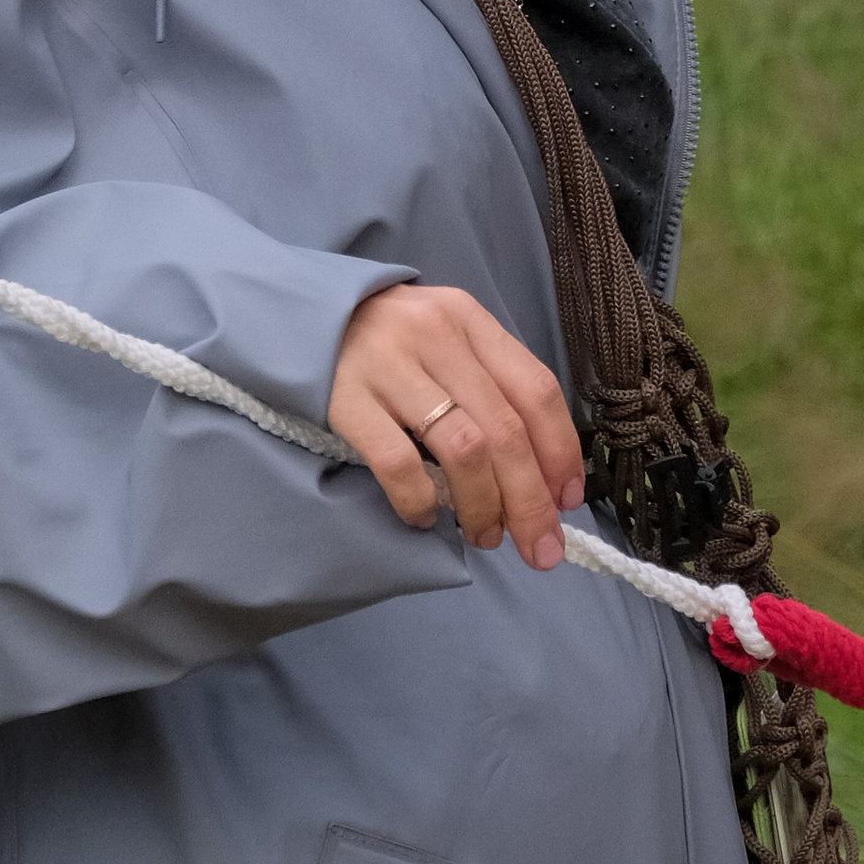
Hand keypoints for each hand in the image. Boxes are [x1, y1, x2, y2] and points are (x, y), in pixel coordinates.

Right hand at [328, 283, 585, 569]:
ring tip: (484, 535)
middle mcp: (435, 335)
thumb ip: (485, 384)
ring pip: (463, 448)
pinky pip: (398, 462)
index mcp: (468, 319)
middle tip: (541, 548)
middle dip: (532, 500)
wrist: (296, 314)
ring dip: (484, 506)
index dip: (561, 451)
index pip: (535, 388)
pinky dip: (420, 500)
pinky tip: (423, 517)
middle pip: (505, 429)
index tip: (567, 500)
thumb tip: (535, 471)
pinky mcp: (345, 398)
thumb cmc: (384, 338)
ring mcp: (388, 365)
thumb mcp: (442, 338)